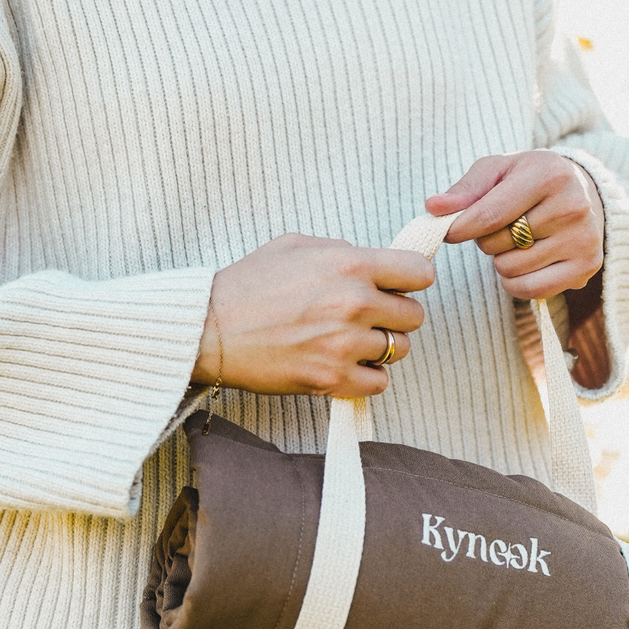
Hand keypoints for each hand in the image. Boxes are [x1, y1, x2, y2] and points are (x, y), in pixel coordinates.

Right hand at [192, 234, 434, 397]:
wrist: (209, 328)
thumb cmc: (249, 283)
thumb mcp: (298, 245)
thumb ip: (344, 251)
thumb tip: (378, 264)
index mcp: (350, 264)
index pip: (420, 273)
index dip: (411, 279)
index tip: (398, 285)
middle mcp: (354, 303)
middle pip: (414, 315)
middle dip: (395, 314)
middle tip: (368, 315)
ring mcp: (344, 344)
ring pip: (399, 350)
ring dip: (380, 346)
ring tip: (351, 339)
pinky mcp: (331, 379)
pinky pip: (379, 382)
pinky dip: (366, 375)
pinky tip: (344, 362)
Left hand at [425, 151, 603, 299]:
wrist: (583, 190)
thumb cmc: (530, 178)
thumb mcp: (498, 169)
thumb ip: (465, 189)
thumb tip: (433, 207)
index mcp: (549, 175)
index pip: (489, 214)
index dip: (459, 228)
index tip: (448, 230)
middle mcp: (572, 207)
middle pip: (497, 244)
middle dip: (487, 238)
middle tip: (502, 225)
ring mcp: (583, 240)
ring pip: (510, 269)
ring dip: (502, 260)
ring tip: (518, 239)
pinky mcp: (587, 267)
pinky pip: (530, 290)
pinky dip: (516, 281)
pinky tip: (526, 260)